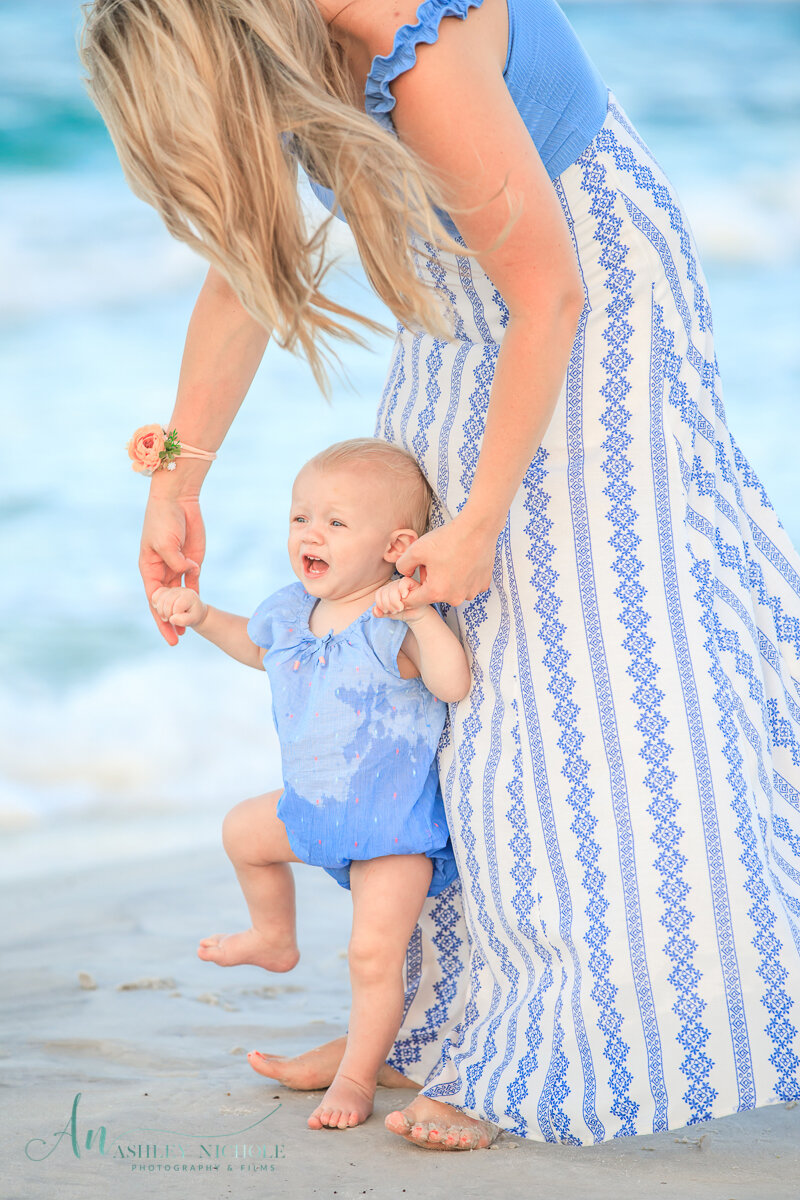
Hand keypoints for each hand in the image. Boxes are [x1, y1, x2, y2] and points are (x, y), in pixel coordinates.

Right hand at [140, 491, 205, 644]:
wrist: (178, 499)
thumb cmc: (164, 519)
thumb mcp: (165, 542)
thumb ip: (176, 561)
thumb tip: (189, 573)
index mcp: (149, 568)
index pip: (154, 599)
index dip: (160, 617)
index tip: (168, 631)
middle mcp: (162, 570)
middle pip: (166, 601)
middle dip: (171, 619)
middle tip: (179, 637)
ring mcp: (178, 566)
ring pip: (180, 595)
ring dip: (183, 611)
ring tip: (188, 629)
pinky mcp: (192, 561)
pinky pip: (193, 582)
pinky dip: (195, 595)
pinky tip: (198, 609)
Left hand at [373, 576, 423, 621]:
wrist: (416, 615)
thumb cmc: (403, 612)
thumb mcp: (389, 614)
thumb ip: (379, 613)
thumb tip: (375, 610)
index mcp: (386, 590)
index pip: (379, 593)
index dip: (381, 604)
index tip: (387, 611)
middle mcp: (393, 585)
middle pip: (385, 592)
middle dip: (388, 605)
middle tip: (395, 610)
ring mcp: (402, 583)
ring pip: (393, 588)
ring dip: (395, 601)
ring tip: (401, 608)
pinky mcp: (412, 583)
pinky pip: (404, 582)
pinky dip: (403, 590)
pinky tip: (405, 597)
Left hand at [395, 514, 497, 607]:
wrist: (477, 528)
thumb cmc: (448, 539)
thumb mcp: (415, 549)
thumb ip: (402, 565)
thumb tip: (405, 574)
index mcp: (436, 592)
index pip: (412, 601)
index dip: (407, 588)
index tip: (412, 574)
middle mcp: (455, 598)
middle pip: (433, 594)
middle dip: (429, 580)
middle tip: (434, 560)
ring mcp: (471, 592)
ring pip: (450, 590)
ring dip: (446, 579)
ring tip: (449, 559)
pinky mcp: (482, 585)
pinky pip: (466, 585)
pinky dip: (463, 576)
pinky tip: (463, 561)